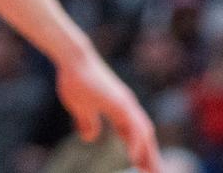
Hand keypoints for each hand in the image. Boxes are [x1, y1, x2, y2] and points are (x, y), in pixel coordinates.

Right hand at [57, 48, 161, 172]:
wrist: (72, 60)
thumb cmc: (74, 80)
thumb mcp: (79, 107)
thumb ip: (86, 122)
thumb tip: (89, 137)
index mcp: (118, 108)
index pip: (134, 133)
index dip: (138, 150)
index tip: (140, 166)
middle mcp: (127, 106)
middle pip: (144, 136)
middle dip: (149, 156)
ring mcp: (126, 104)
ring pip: (144, 134)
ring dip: (148, 154)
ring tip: (150, 172)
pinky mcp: (121, 104)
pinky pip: (133, 129)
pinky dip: (136, 144)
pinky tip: (134, 159)